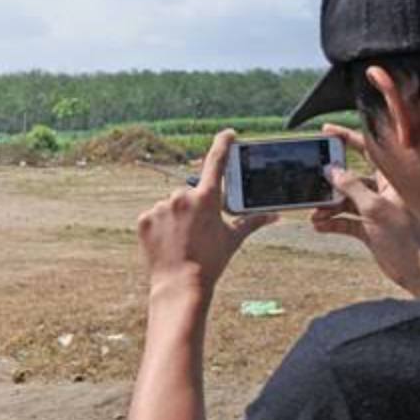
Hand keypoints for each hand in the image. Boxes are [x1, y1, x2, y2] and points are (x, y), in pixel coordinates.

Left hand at [136, 129, 277, 295]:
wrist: (180, 285)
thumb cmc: (211, 262)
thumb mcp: (233, 239)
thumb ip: (252, 221)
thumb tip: (276, 215)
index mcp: (206, 198)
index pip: (216, 163)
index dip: (222, 145)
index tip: (227, 134)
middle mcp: (181, 197)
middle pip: (189, 193)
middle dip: (193, 206)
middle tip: (197, 231)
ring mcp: (160, 207)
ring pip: (169, 205)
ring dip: (175, 216)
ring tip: (181, 240)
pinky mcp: (144, 219)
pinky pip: (153, 216)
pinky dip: (159, 226)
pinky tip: (166, 242)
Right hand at [313, 124, 419, 298]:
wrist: (415, 269)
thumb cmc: (403, 236)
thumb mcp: (374, 208)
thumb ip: (351, 187)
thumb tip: (331, 170)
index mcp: (388, 182)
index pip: (366, 153)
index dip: (347, 139)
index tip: (326, 132)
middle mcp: (380, 193)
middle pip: (349, 180)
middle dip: (329, 183)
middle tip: (311, 180)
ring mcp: (372, 212)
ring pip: (343, 203)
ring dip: (327, 208)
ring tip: (314, 215)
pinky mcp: (366, 230)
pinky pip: (344, 222)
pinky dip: (331, 224)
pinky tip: (318, 227)